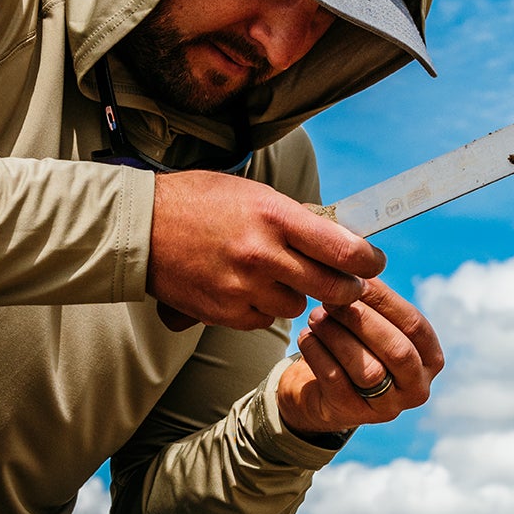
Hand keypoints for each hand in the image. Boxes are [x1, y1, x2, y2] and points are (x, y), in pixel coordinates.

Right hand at [147, 172, 384, 330]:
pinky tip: (245, 288)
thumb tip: (339, 237)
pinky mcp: (225, 312)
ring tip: (272, 275)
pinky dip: (262, 308)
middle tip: (348, 284)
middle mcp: (262, 254)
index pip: (342, 248)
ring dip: (294, 294)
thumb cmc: (197, 202)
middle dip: (346, 288)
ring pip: (296, 305)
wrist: (140, 228)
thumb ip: (295, 218)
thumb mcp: (252, 193)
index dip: (368, 260)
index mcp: (274, 216)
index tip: (374, 262)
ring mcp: (243, 287)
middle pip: (331, 287)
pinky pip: (263, 320)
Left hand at [278, 278, 443, 435]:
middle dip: (364, 320)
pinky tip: (306, 337)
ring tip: (316, 316)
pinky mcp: (353, 415)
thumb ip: (373, 302)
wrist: (322, 390)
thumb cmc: (354, 346)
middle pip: (397, 351)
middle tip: (334, 299)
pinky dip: (319, 355)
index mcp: (430, 359)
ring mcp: (387, 407)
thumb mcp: (371, 324)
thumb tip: (357, 268)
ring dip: (339, 337)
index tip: (359, 279)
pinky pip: (336, 383)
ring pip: (368, 370)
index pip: (415, 326)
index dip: (387, 301)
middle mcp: (416, 388)